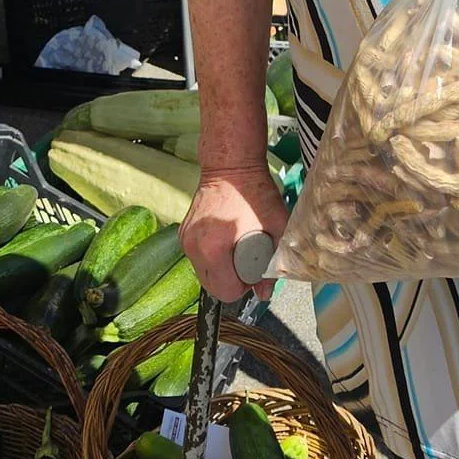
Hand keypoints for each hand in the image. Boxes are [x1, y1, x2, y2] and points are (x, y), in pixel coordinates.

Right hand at [180, 163, 287, 302]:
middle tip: (247, 261)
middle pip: (212, 287)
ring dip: (221, 270)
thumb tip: (264, 293)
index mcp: (214, 249)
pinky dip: (211, 257)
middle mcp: (194, 247)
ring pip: (203, 274)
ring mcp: (185, 240)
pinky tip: (225, 242)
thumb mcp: (275, 227)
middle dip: (232, 281)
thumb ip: (273, 264)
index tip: (253, 269)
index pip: (226, 292)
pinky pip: (197, 258)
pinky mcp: (183, 233)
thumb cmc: (254, 192)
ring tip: (237, 250)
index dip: (244, 286)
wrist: (231, 165)